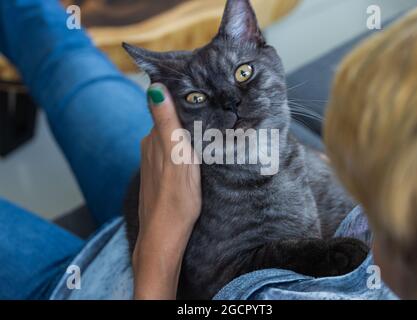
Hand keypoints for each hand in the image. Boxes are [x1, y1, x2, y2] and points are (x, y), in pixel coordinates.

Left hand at [132, 83, 201, 299]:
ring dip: (187, 130)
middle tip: (213, 105)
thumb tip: (154, 87)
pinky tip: (197, 150)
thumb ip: (166, 122)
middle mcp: (150, 146)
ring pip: (172, 136)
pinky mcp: (160, 173)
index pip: (167, 106)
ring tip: (209, 125)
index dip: (185, 97)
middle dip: (188, 112)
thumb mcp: (176, 156)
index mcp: (154, 138)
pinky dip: (184, 146)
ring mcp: (154, 161)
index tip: (204, 88)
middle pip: (170, 120)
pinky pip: (173, 150)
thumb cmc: (175, 198)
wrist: (164, 235)